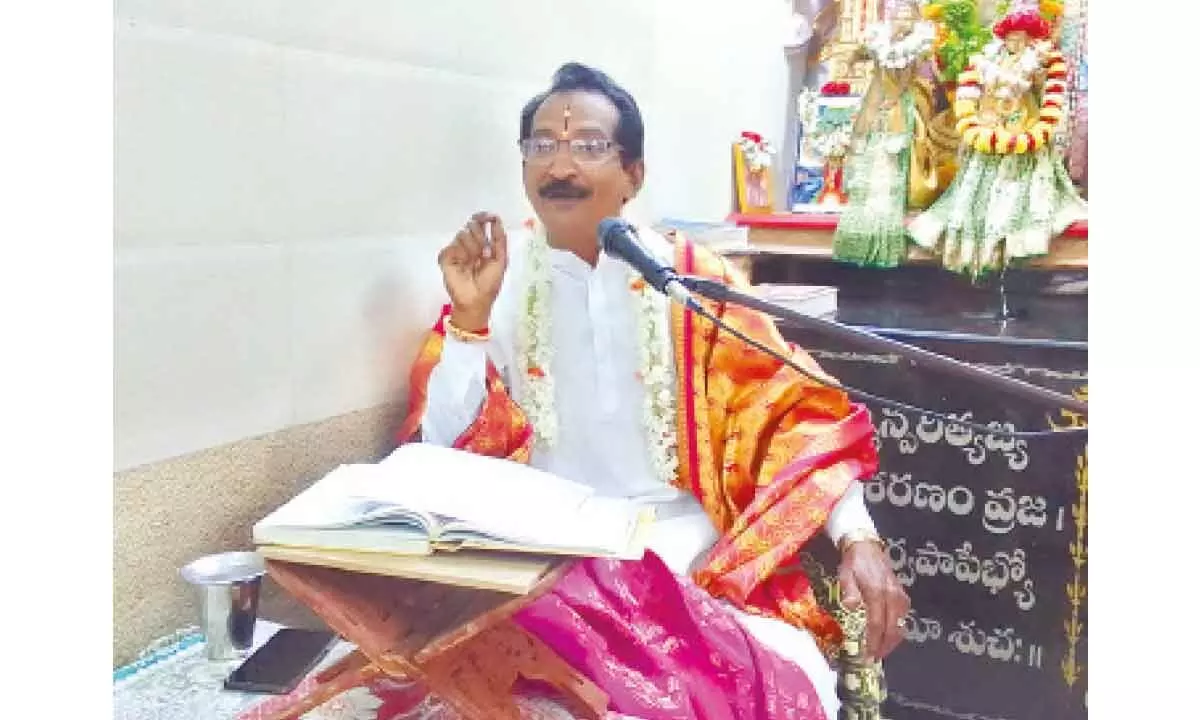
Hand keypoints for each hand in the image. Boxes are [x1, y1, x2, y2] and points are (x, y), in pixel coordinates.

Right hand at [438, 212, 508, 330]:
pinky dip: (459, 254)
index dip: (484, 218)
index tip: (488, 216)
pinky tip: (462, 264)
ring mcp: (457, 251)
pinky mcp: (445, 258)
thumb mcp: (500, 260)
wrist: (476, 300)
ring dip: (471, 248)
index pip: (481, 224)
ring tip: (474, 262)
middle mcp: (469, 245)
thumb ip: (499, 240)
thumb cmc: (490, 283)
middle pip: (472, 226)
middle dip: (480, 236)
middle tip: (484, 253)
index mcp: (482, 244)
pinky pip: (451, 247)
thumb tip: (497, 219)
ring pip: (462, 235)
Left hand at [838, 539, 909, 661]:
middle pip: (892, 628)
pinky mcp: (902, 594)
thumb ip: (849, 592)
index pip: (877, 624)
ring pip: (900, 624)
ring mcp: (899, 595)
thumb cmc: (853, 562)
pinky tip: (888, 634)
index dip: (873, 641)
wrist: (866, 546)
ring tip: (881, 650)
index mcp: (877, 592)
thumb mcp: (845, 575)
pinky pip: (903, 616)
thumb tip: (850, 607)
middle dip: (884, 646)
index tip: (867, 655)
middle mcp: (892, 596)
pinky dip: (897, 629)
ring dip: (892, 640)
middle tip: (874, 657)